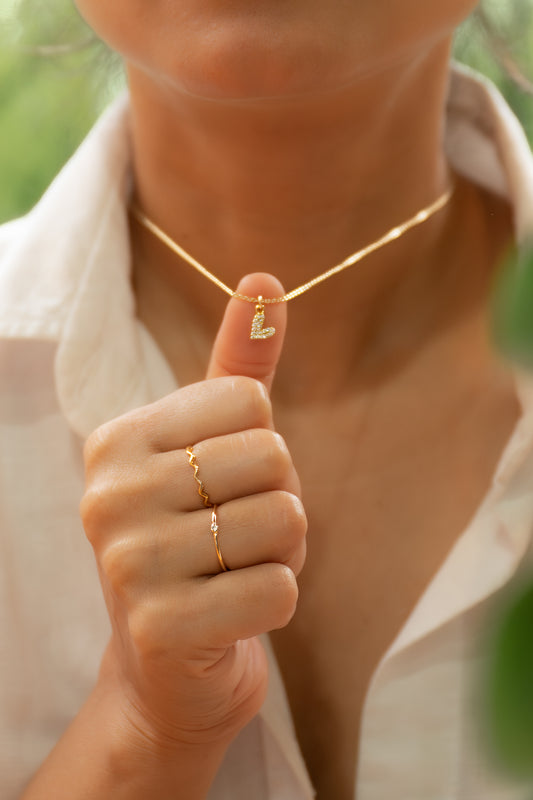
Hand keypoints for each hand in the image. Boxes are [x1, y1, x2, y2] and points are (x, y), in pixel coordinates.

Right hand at [80, 273, 305, 751]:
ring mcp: (128, 564)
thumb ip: (238, 366)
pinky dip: (278, 604)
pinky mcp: (159, 629)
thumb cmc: (198, 541)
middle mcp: (110, 494)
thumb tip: (263, 280)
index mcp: (119, 440)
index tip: (224, 487)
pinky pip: (280, 591)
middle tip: (237, 539)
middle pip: (274, 459)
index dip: (263, 449)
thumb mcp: (213, 449)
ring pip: (285, 523)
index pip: (251, 402)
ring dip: (283, 555)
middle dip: (280, 503)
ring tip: (236, 573)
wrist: (168, 664)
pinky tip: (235, 614)